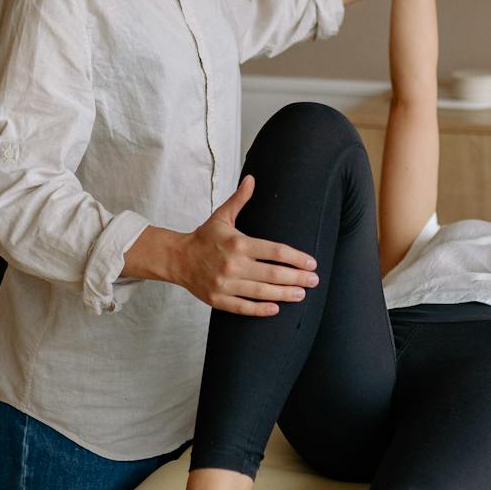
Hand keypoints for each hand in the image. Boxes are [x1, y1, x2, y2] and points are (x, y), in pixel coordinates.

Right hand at [169, 176, 318, 316]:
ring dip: (284, 294)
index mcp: (238, 243)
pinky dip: (260, 310)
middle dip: (297, 278)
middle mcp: (233, 264)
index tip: (311, 263)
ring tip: (301, 294)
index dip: (296, 258)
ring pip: (261, 292)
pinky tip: (276, 309)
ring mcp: (225, 284)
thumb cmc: (204, 237)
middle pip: (273, 274)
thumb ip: (239, 199)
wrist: (177, 258)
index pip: (275, 251)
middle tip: (313, 280)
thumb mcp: (221, 216)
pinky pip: (243, 308)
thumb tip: (251, 179)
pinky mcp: (217, 299)